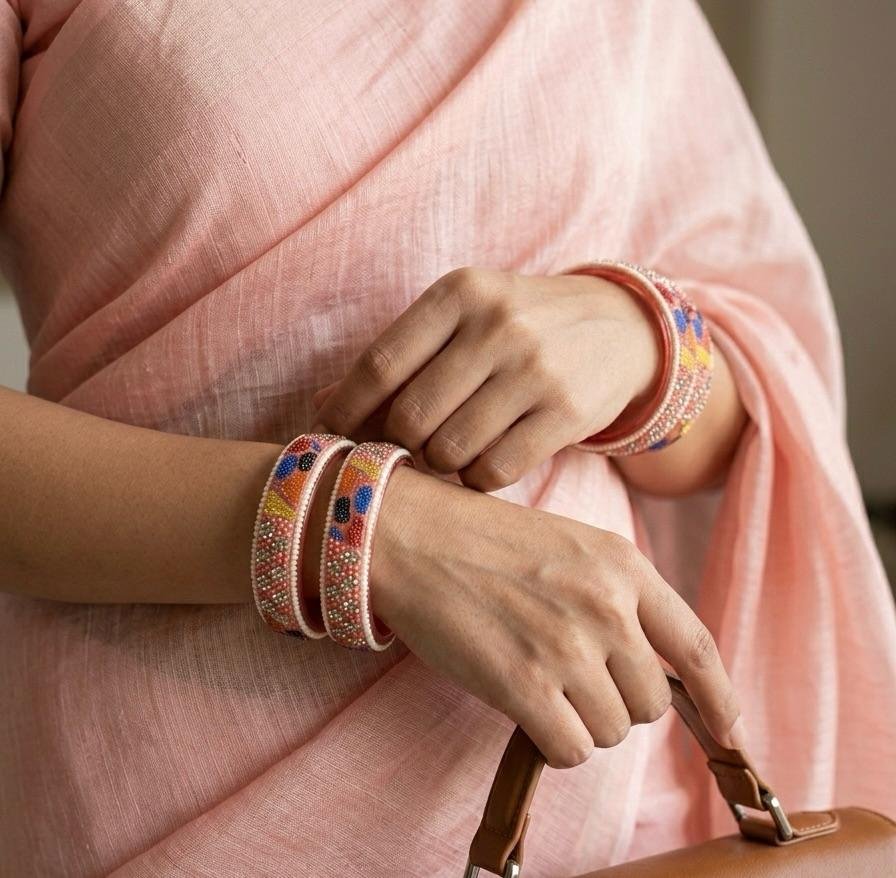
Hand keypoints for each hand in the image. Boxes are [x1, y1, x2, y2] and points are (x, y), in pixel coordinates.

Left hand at [311, 266, 660, 491]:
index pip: (379, 365)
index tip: (328, 438)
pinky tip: (482, 462)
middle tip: (407, 445)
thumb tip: (319, 407)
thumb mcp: (463, 315)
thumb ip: (398, 356)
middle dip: (398, 443)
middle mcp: (497, 326)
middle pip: (410, 417)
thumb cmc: (520, 324)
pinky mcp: (567, 413)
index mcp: (459, 293)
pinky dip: (476, 479)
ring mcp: (536, 370)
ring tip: (448, 450)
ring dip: (438, 464)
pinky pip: (493, 472)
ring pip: (449, 451)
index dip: (345, 412)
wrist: (621, 326)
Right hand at [369, 465, 745, 767]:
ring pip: (613, 731)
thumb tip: (646, 663)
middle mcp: (606, 607)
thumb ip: (618, 594)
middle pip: (652, 702)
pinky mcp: (524, 684)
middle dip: (620, 703)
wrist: (412, 536)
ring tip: (541, 684)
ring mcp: (567, 646)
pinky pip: (571, 748)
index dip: (720, 695)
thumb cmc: (482, 540)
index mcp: (623, 566)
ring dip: (582, 721)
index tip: (730, 727)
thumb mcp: (570, 543)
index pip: (695, 644)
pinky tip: (525, 708)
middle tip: (575, 681)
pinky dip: (552, 741)